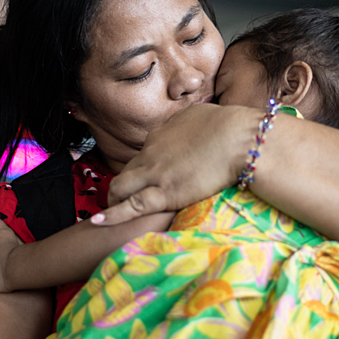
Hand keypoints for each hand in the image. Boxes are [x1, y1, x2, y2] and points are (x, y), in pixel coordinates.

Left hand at [93, 104, 257, 225]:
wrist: (240, 138)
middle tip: (122, 201)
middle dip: (120, 187)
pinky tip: (98, 222)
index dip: (142, 170)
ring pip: (121, 188)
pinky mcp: (165, 194)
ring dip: (114, 201)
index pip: (143, 155)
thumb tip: (188, 126)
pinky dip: (112, 215)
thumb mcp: (200, 115)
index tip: (145, 180)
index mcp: (160, 135)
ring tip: (110, 213)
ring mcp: (156, 174)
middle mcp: (151, 153)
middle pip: (125, 172)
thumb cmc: (230, 126)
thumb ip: (188, 124)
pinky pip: (131, 207)